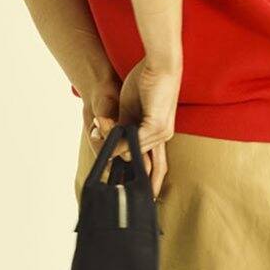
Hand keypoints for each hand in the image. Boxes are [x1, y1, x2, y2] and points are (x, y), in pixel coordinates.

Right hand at [114, 55, 179, 198]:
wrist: (158, 64)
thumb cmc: (146, 81)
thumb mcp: (129, 109)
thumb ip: (122, 127)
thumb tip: (113, 144)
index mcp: (158, 133)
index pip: (157, 164)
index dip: (149, 180)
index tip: (141, 195)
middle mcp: (163, 136)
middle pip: (157, 169)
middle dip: (148, 188)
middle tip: (141, 205)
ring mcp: (162, 132)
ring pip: (140, 155)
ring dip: (120, 159)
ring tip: (107, 168)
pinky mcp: (156, 124)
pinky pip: (135, 142)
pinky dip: (122, 147)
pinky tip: (112, 150)